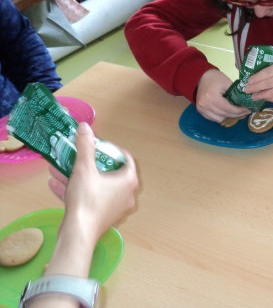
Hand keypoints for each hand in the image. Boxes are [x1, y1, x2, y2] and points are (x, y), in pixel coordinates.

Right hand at [48, 122, 138, 244]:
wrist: (78, 233)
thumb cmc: (87, 199)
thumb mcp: (84, 169)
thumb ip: (85, 147)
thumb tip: (85, 127)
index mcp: (129, 181)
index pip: (125, 159)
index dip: (112, 150)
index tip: (98, 146)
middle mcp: (127, 195)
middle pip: (110, 173)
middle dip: (89, 164)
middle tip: (78, 157)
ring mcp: (116, 208)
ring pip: (97, 187)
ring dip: (78, 178)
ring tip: (59, 169)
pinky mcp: (103, 218)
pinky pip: (91, 199)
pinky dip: (77, 191)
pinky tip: (55, 185)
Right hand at [195, 68, 250, 121]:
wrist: (202, 76)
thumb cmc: (216, 78)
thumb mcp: (227, 83)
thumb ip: (236, 94)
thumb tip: (246, 103)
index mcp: (212, 97)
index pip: (228, 109)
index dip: (240, 111)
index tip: (248, 109)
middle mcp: (205, 104)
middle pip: (224, 115)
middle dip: (236, 114)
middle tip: (245, 111)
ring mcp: (201, 108)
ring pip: (219, 119)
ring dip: (228, 116)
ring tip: (236, 111)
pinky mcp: (200, 110)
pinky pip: (213, 118)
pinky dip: (221, 116)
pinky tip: (227, 111)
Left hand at [244, 58, 272, 102]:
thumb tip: (255, 76)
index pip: (269, 72)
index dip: (257, 77)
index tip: (249, 81)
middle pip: (270, 83)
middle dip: (256, 87)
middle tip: (247, 90)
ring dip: (262, 95)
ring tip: (254, 96)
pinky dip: (270, 99)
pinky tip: (264, 98)